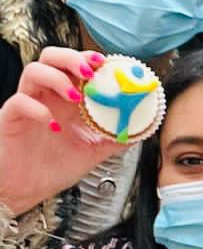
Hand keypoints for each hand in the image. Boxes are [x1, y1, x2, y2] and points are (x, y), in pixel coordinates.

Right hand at [0, 49, 123, 215]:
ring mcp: (28, 105)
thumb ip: (116, 137)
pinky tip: (51, 123)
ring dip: (57, 78)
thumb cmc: (54, 167)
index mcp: (65, 99)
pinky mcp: (10, 119)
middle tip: (90, 72)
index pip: (74, 64)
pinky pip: (18, 101)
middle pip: (50, 57)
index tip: (107, 63)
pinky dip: (36, 107)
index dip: (89, 58)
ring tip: (74, 96)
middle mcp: (46, 96)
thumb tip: (142, 129)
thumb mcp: (93, 151)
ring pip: (33, 71)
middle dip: (71, 57)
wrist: (26, 191)